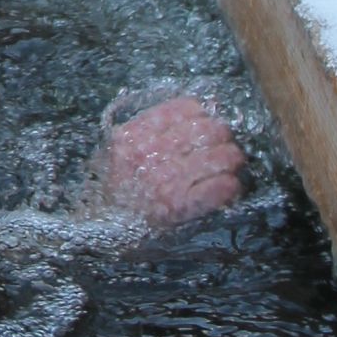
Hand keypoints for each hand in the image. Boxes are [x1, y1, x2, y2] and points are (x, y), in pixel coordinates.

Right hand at [94, 95, 243, 230]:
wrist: (105, 228)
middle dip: (223, 136)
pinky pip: (220, 187)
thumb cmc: (118, 186)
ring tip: (231, 165)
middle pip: (208, 130)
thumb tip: (203, 108)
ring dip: (232, 159)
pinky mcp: (180, 205)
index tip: (205, 124)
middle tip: (225, 145)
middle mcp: (148, 153)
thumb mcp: (123, 149)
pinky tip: (230, 186)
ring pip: (221, 156)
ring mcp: (165, 179)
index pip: (186, 108)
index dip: (203, 115)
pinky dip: (231, 185)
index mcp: (134, 134)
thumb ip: (153, 128)